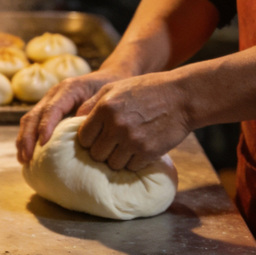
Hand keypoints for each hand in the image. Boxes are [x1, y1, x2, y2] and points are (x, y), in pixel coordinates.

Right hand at [16, 70, 125, 163]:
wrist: (109, 78)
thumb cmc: (110, 92)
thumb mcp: (106, 99)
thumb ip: (93, 113)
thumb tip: (82, 133)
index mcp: (68, 89)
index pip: (52, 109)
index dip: (45, 126)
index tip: (43, 143)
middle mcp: (54, 94)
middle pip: (34, 114)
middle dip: (28, 137)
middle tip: (27, 157)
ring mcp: (48, 102)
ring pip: (28, 120)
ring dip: (23, 140)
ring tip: (24, 160)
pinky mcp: (47, 111)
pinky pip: (32, 124)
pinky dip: (27, 140)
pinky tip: (27, 156)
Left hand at [76, 72, 190, 170]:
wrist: (182, 97)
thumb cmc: (146, 90)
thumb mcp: (114, 88)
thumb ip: (91, 104)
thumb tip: (73, 121)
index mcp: (105, 108)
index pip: (83, 137)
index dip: (88, 140)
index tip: (96, 138)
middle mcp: (116, 125)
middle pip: (96, 154)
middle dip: (101, 152)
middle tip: (111, 145)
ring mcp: (132, 140)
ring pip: (112, 164)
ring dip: (117, 159)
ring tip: (125, 147)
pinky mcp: (148, 152)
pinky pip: (131, 167)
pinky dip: (133, 162)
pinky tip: (139, 150)